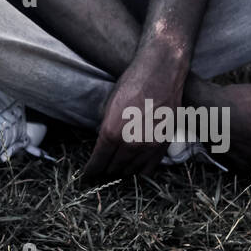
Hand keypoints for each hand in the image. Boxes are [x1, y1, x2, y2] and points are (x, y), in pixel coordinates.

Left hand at [82, 57, 183, 180]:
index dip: (91, 172)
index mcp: (112, 133)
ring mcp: (149, 146)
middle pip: (114, 168)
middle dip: (105, 171)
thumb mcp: (109, 106)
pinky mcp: (164, 145)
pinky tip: (133, 168)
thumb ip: (106, 129)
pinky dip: (139, 171)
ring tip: (116, 170)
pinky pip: (149, 168)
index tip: (86, 178)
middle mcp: (131, 143)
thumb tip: (103, 146)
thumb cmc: (132, 84)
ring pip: (131, 171)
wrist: (161, 73)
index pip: (98, 162)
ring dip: (122, 171)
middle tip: (101, 172)